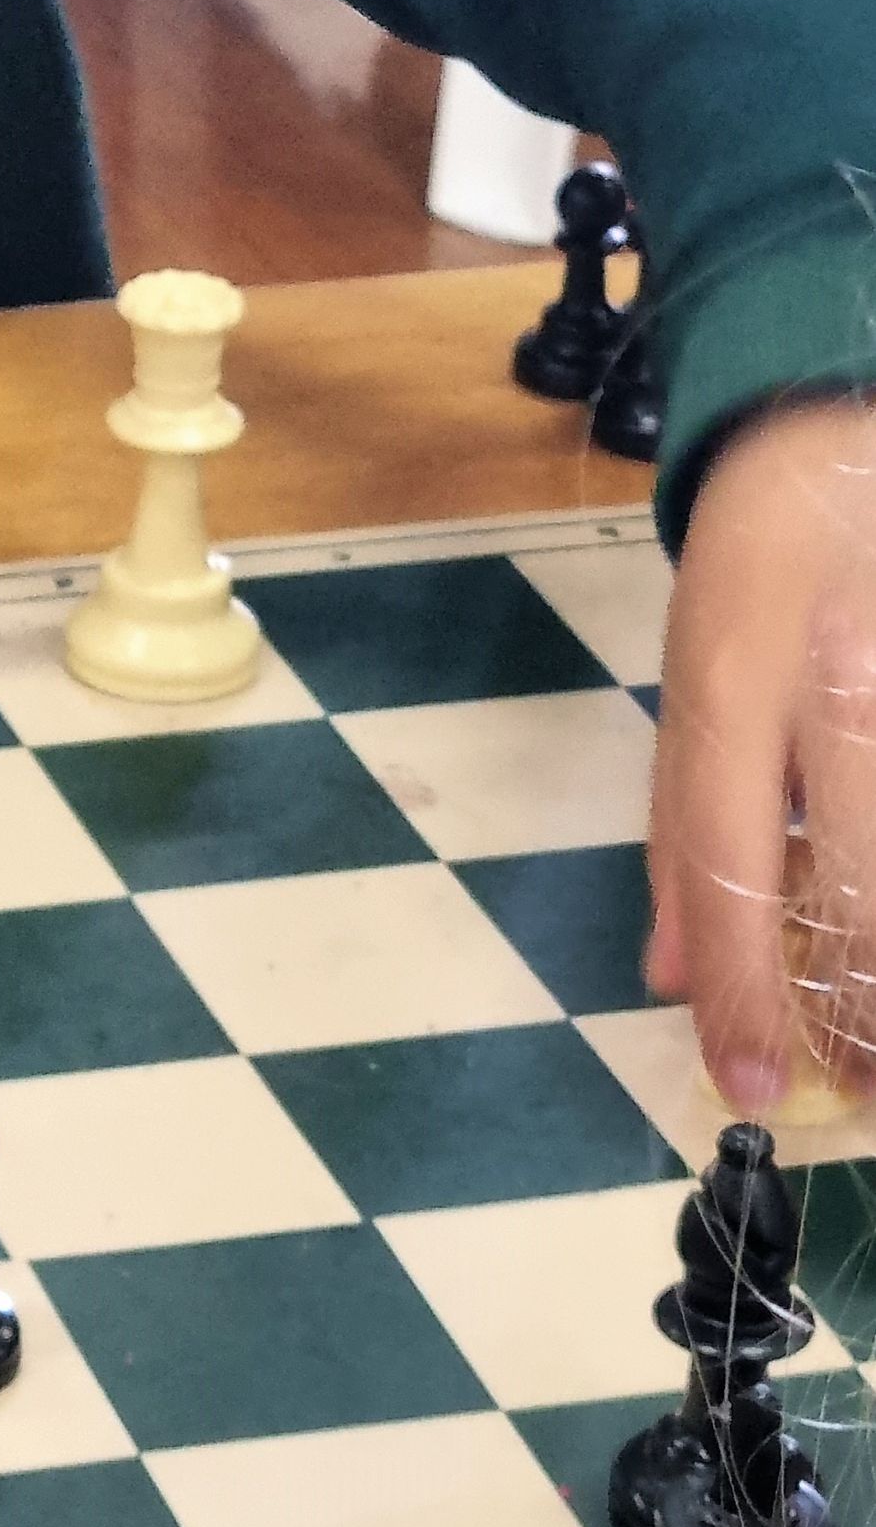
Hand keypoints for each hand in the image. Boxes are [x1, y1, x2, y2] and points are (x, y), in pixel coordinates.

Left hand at [648, 397, 875, 1109]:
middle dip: (864, 1006)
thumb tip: (669, 976)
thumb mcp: (690, 685)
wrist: (834, 439)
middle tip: (863, 1085)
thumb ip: (682, 830)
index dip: (742, 982)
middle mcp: (836, 670)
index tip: (756, 1086)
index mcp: (731, 671)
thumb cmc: (754, 577)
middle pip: (860, 875)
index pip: (726, 852)